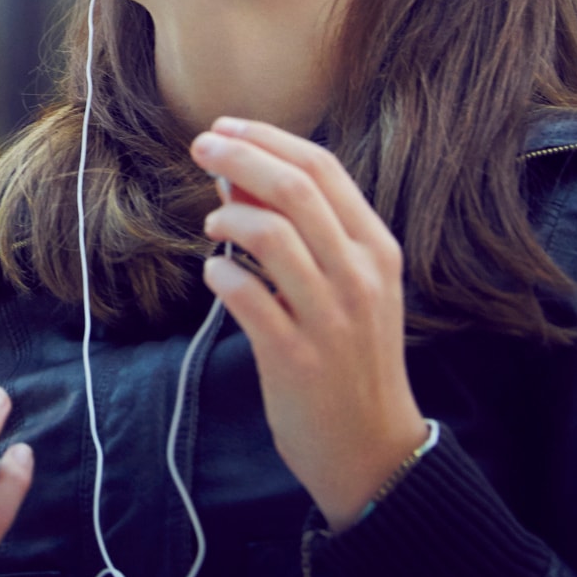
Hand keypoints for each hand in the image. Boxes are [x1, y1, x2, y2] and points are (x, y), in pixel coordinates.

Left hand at [193, 117, 429, 529]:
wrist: (373, 450)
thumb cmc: (352, 356)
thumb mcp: (346, 286)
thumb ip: (303, 231)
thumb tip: (236, 171)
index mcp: (378, 249)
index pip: (324, 168)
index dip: (267, 138)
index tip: (225, 126)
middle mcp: (360, 276)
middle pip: (294, 189)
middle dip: (238, 156)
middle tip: (199, 147)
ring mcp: (330, 318)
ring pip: (271, 234)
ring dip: (228, 215)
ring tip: (211, 224)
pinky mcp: (296, 357)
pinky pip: (245, 296)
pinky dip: (220, 274)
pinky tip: (215, 273)